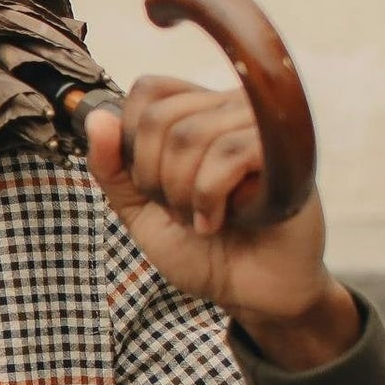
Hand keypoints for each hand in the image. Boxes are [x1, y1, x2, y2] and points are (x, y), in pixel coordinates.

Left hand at [86, 77, 359, 368]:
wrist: (250, 293)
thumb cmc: (202, 249)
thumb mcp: (138, 210)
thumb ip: (111, 167)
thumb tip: (96, 119)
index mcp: (196, 114)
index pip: (149, 91)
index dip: (132, 141)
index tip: (149, 185)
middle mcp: (230, 109)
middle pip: (160, 118)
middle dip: (154, 178)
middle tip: (176, 211)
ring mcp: (261, 127)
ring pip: (191, 136)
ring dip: (181, 194)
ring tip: (199, 220)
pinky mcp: (287, 154)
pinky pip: (229, 154)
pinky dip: (208, 196)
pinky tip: (216, 222)